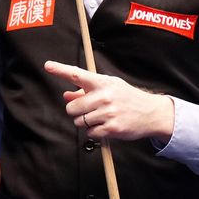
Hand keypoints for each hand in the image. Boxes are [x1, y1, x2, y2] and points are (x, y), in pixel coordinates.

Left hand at [44, 61, 173, 141]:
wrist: (150, 113)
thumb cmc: (126, 98)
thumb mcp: (109, 88)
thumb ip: (85, 91)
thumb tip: (66, 95)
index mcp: (102, 82)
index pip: (77, 75)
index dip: (60, 70)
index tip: (48, 65)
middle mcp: (104, 96)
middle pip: (72, 107)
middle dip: (75, 111)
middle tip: (87, 110)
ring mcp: (108, 112)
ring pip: (79, 122)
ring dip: (85, 123)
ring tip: (99, 118)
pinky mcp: (112, 128)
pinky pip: (90, 133)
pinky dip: (93, 132)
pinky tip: (104, 126)